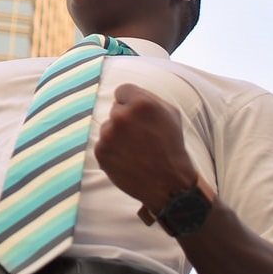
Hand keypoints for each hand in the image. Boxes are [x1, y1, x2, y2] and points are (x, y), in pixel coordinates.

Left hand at [93, 83, 198, 213]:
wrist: (168, 183)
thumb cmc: (171, 146)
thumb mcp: (170, 113)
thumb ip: (147, 97)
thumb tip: (123, 94)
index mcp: (141, 103)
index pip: (122, 90)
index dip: (130, 102)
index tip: (138, 114)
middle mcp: (122, 116)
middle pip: (115, 109)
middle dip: (126, 119)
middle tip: (141, 136)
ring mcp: (109, 134)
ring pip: (108, 127)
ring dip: (118, 135)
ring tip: (136, 150)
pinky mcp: (101, 151)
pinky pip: (103, 144)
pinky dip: (112, 150)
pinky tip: (128, 159)